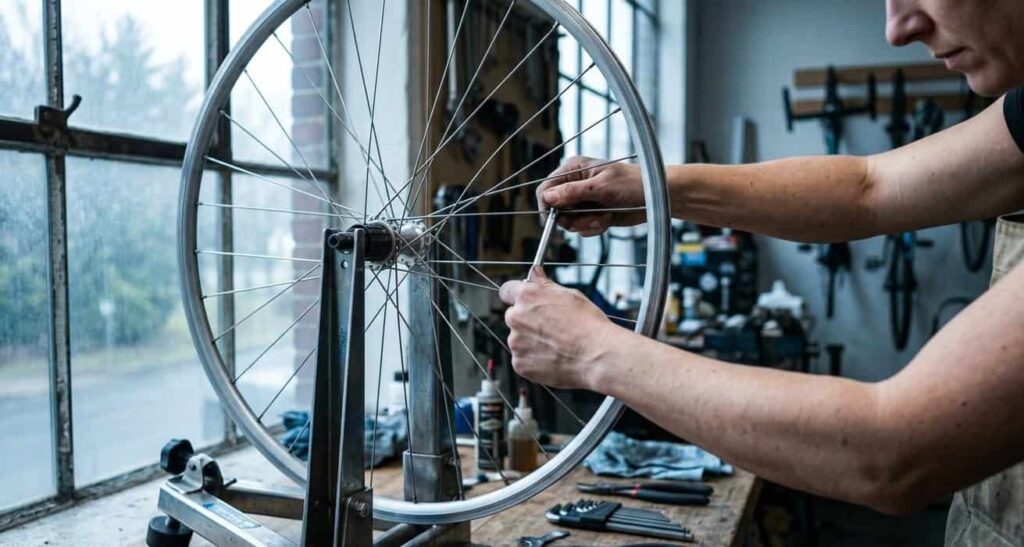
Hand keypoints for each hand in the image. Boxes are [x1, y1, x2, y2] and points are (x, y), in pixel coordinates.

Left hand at [498, 267, 621, 389]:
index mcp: (527, 296)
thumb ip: (545, 284)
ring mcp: (516, 342)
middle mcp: (516, 317)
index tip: (524, 301)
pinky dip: (534, 360)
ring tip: (556, 345)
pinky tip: (553, 357)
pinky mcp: (520, 363)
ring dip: (531, 341)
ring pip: (518, 339)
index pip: (507, 290)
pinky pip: (522, 359)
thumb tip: (535, 273)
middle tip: (550, 328)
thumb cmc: (588, 325)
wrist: (596, 356)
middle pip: (513, 316)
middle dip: (527, 321)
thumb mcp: (569, 295)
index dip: (516, 295)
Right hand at [537, 156, 645, 236]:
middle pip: (555, 209)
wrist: (656, 198)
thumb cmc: (634, 184)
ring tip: (604, 216)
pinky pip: (581, 227)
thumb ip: (573, 192)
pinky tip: (607, 219)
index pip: (546, 188)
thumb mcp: (601, 187)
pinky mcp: (591, 213)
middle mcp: (575, 183)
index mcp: (574, 169)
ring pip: (568, 221)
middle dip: (572, 218)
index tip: (553, 220)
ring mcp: (583, 200)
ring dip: (586, 223)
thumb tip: (548, 197)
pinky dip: (593, 227)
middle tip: (590, 217)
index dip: (547, 206)